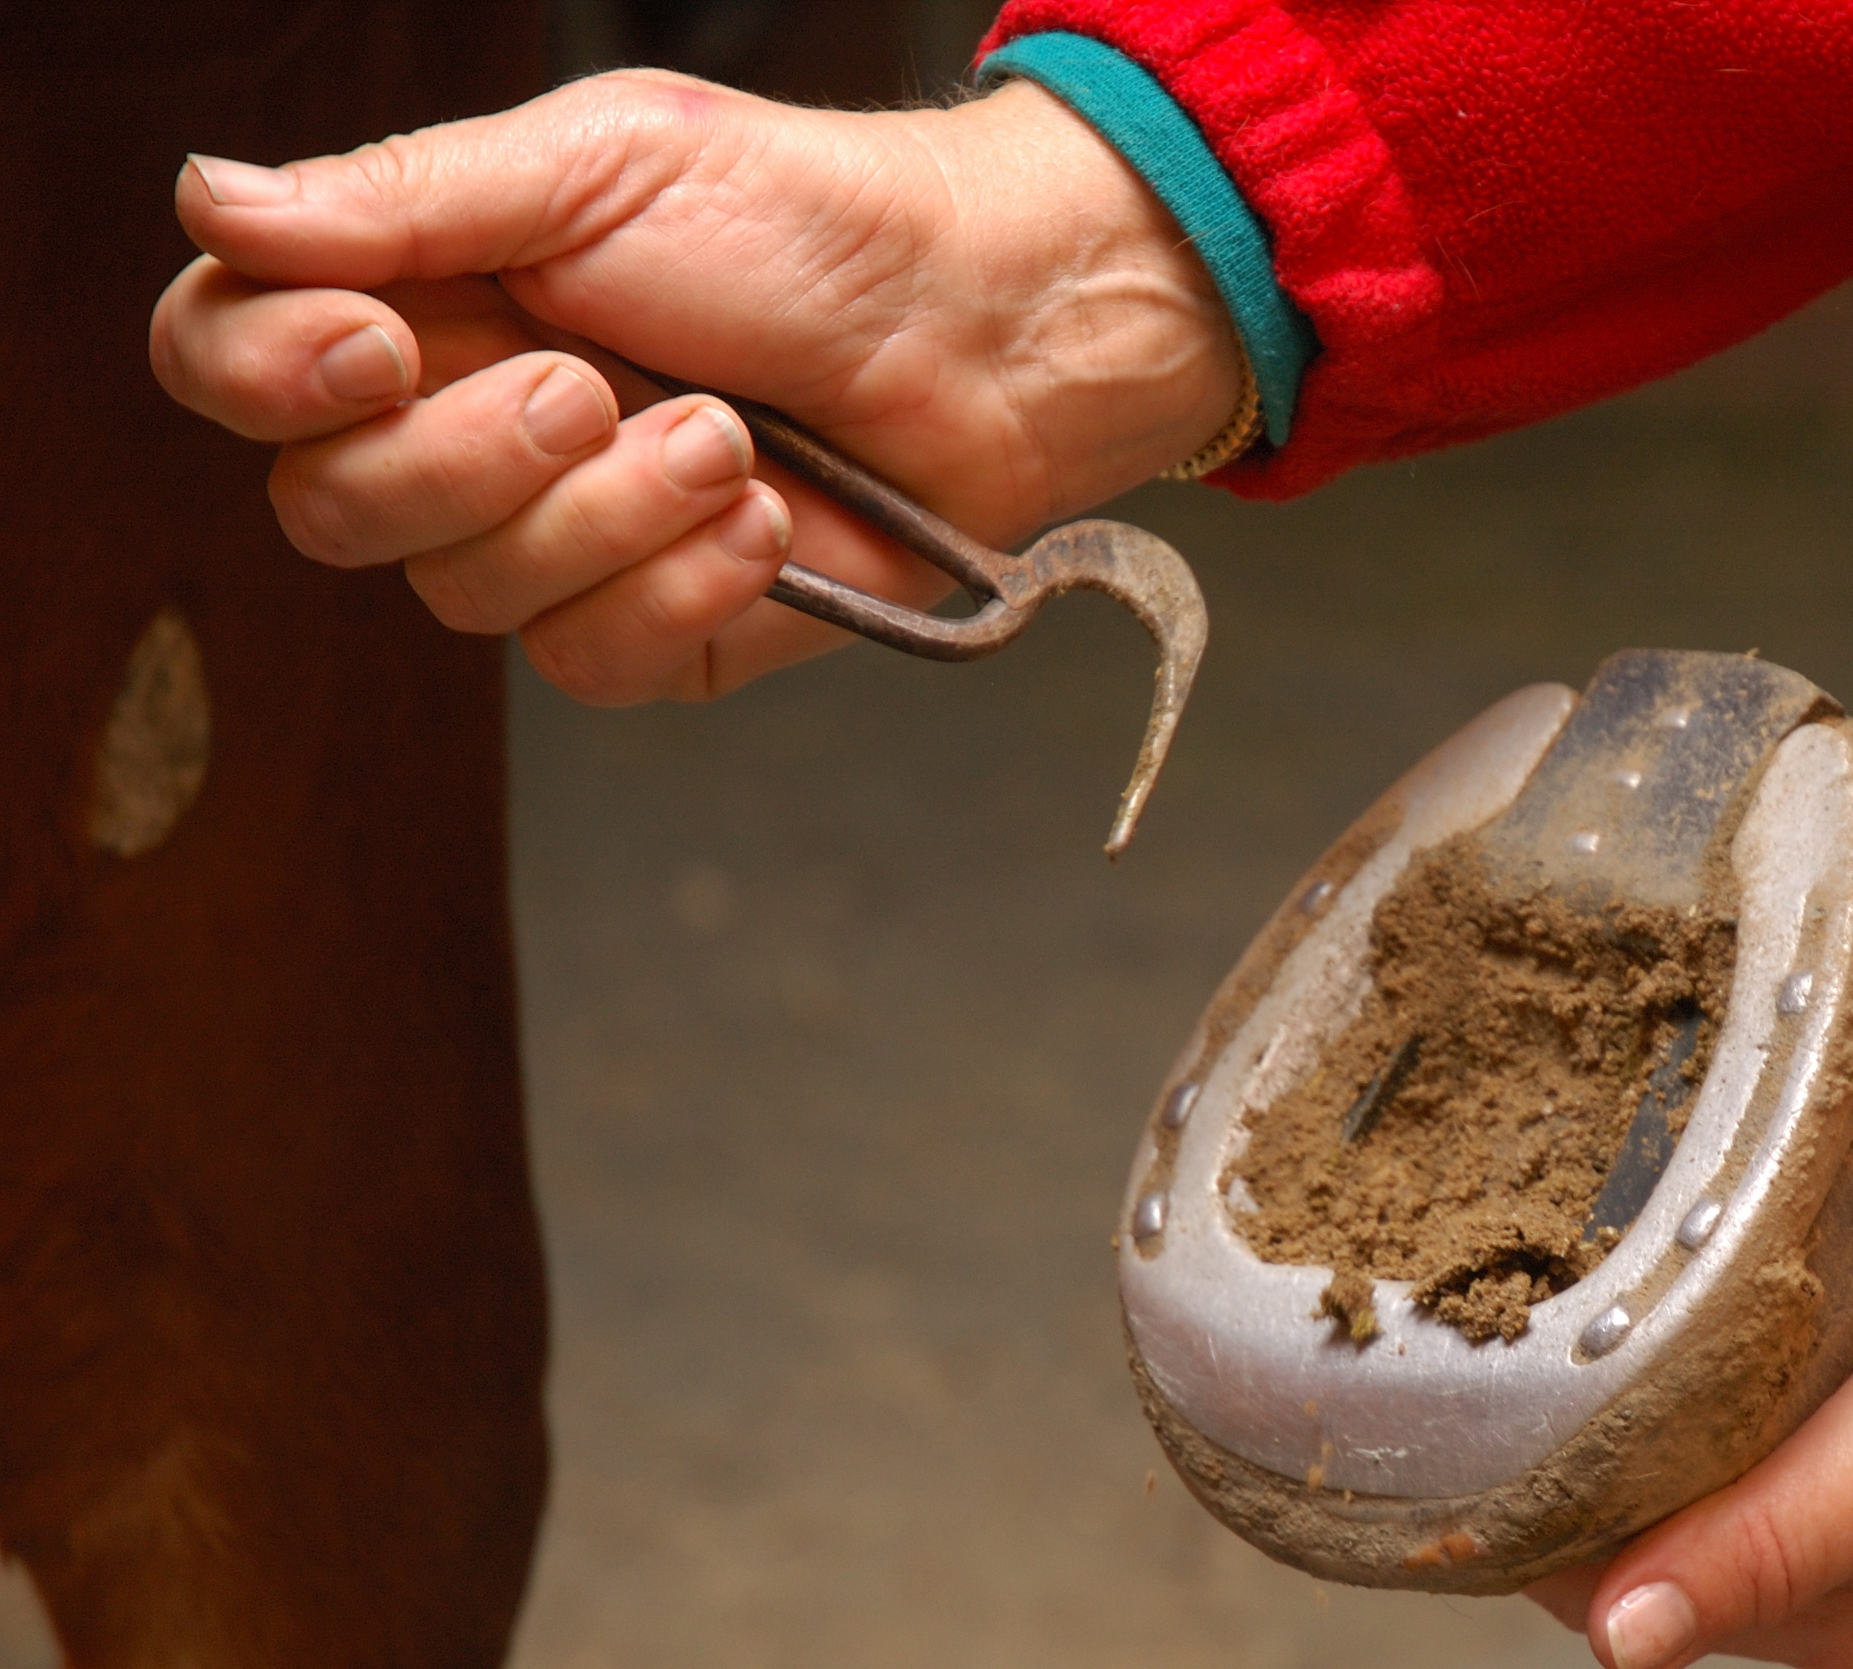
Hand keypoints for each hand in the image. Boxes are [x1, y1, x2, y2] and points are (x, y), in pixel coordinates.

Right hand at [149, 72, 1237, 702]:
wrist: (987, 331)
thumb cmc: (812, 225)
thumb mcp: (601, 164)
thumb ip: (406, 199)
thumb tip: (207, 204)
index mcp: (424, 300)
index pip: (229, 366)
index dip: (266, 375)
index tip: (379, 342)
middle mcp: (465, 433)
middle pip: (330, 509)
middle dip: (465, 455)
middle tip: (595, 383)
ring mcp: (559, 545)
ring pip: (464, 596)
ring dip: (608, 512)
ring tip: (729, 433)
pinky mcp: (656, 633)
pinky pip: (590, 662)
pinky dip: (682, 587)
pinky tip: (768, 524)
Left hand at [1527, 1206, 1852, 1668]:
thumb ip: (1765, 1542)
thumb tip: (1615, 1645)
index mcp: (1848, 1616)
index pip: (1623, 1591)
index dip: (1539, 1518)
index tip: (1472, 1425)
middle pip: (1684, 1557)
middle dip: (1600, 1485)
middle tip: (1524, 1361)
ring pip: (1761, 1517)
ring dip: (1688, 1457)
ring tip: (1618, 1351)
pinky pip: (1841, 1482)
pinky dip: (1777, 1435)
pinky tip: (1769, 1366)